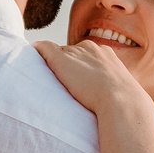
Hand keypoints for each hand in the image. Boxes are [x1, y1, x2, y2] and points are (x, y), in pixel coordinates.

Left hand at [33, 35, 152, 120]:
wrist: (121, 101)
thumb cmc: (124, 105)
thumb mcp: (122, 92)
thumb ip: (112, 89)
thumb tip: (114, 100)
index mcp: (106, 54)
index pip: (86, 55)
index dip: (78, 68)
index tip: (76, 81)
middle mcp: (90, 48)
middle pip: (70, 52)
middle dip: (65, 64)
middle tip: (61, 83)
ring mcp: (75, 53)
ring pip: (57, 53)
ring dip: (52, 64)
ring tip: (45, 77)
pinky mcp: (60, 60)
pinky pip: (42, 48)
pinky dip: (36, 51)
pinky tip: (29, 57)